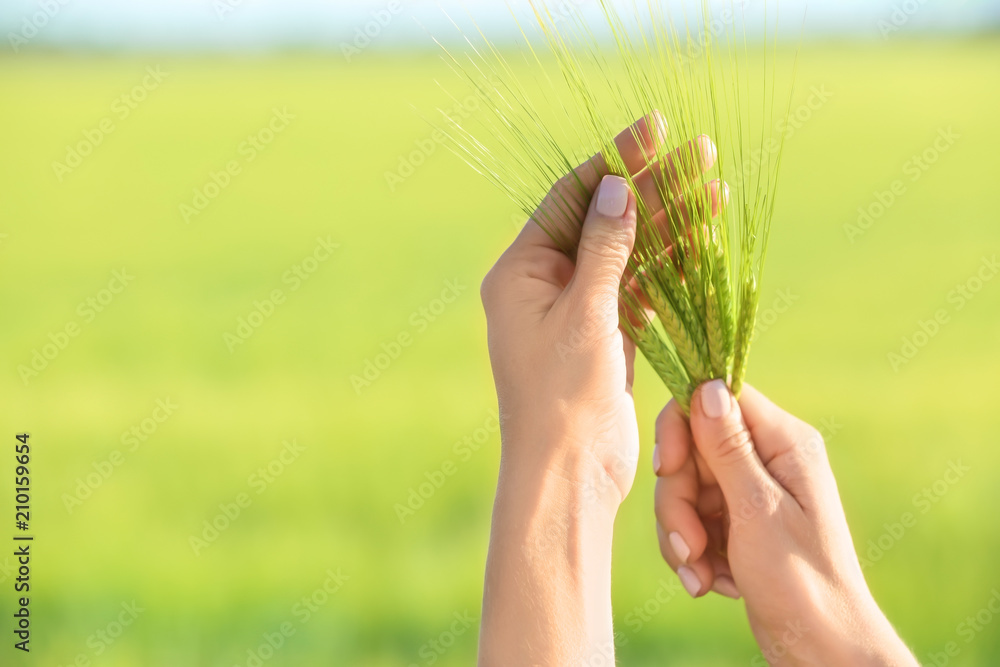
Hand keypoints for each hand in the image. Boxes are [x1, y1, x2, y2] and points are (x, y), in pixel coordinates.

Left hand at [478, 115, 718, 665]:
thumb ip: (602, 247)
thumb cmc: (562, 395)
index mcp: (520, 272)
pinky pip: (637, 290)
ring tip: (714, 190)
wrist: (568, 473)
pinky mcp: (605, 337)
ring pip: (626, 255)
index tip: (653, 131)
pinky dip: (667, 268)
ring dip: (668, 226)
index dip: (613, 163)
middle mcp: (544, 285)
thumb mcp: (583, 312)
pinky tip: (700, 241)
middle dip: (651, 189)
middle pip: (602, 221)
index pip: (569, 199)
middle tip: (699, 153)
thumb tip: (616, 186)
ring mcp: (576, 310)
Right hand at [654, 381, 916, 664]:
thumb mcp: (757, 510)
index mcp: (784, 443)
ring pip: (686, 488)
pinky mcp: (739, 523)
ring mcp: (751, 492)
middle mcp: (768, 458)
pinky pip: (694, 519)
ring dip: (682, 535)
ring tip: (700, 576)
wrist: (820, 648)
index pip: (715, 400)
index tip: (667, 469)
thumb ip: (729, 447)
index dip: (680, 429)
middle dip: (678, 502)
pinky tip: (710, 582)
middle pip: (692, 450)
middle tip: (687, 547)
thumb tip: (706, 385)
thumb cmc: (801, 581)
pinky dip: (694, 553)